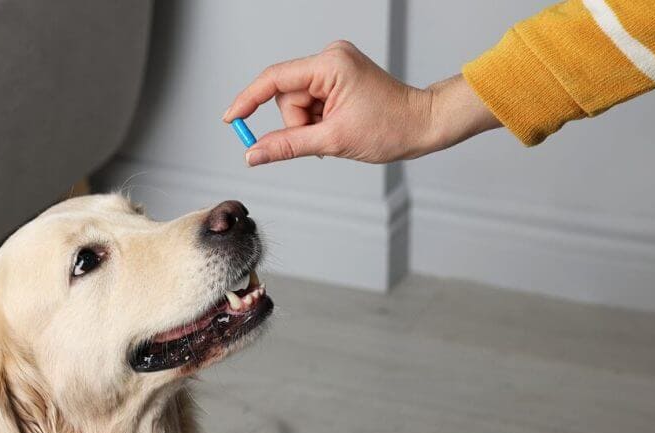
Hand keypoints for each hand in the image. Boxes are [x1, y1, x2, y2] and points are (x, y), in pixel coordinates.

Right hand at [223, 40, 500, 165]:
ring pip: (296, 102)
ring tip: (335, 133)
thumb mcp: (332, 141)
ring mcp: (334, 66)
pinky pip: (310, 101)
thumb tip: (253, 153)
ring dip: (308, 125)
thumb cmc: (390, 128)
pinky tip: (336, 126)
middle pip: (286, 96)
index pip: (274, 79)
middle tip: (323, 138)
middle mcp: (330, 58)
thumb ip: (286, 146)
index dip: (248, 100)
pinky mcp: (337, 77)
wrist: (423, 124)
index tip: (231, 120)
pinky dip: (316, 120)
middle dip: (297, 123)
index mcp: (330, 65)